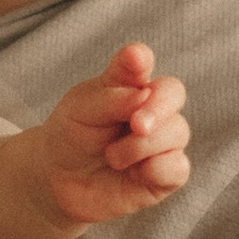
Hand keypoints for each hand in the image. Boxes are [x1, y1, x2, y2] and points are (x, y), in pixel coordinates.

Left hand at [27, 43, 190, 233]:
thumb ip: (112, 99)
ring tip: (111, 157)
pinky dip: (157, 169)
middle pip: (173, 93)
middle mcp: (151, 107)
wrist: (60, 180)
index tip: (135, 58)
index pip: (140, 62)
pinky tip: (135, 174)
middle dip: (158, 107)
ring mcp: (162, 140)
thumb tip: (144, 95)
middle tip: (138, 125)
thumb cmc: (72, 136)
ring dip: (141, 146)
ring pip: (177, 131)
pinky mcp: (165, 173)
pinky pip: (178, 167)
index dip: (140, 58)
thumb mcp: (80, 111)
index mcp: (127, 83)